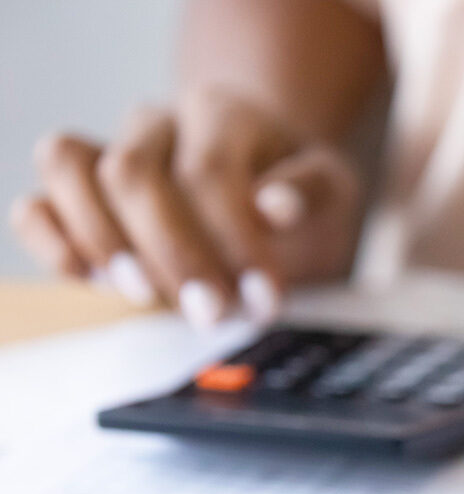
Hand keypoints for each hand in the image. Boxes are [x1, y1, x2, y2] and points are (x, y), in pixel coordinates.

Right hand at [9, 88, 361, 327]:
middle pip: (132, 173)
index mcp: (222, 114)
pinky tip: (88, 278)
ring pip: (68, 169)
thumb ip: (309, 193)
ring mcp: (110, 152)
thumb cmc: (298, 191)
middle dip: (171, 253)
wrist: (266, 183)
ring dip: (104, 241)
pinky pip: (37, 203)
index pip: (208, 170)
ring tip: (148, 295)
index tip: (264, 299)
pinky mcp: (79, 195)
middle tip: (213, 313)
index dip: (233, 240)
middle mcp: (157, 122)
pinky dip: (50, 239)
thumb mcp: (331, 190)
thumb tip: (274, 206)